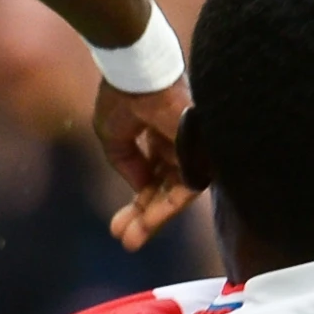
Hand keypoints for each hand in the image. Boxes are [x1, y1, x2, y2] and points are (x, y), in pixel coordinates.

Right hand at [95, 76, 196, 248]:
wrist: (137, 73)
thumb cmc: (124, 95)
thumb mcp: (114, 135)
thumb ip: (125, 162)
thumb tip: (139, 187)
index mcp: (161, 136)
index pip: (152, 177)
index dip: (135, 202)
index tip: (117, 225)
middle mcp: (178, 145)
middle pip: (165, 190)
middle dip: (144, 217)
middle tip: (126, 240)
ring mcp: (190, 149)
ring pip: (176, 195)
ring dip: (154, 218)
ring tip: (132, 240)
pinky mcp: (199, 153)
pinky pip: (188, 188)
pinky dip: (168, 206)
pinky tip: (148, 222)